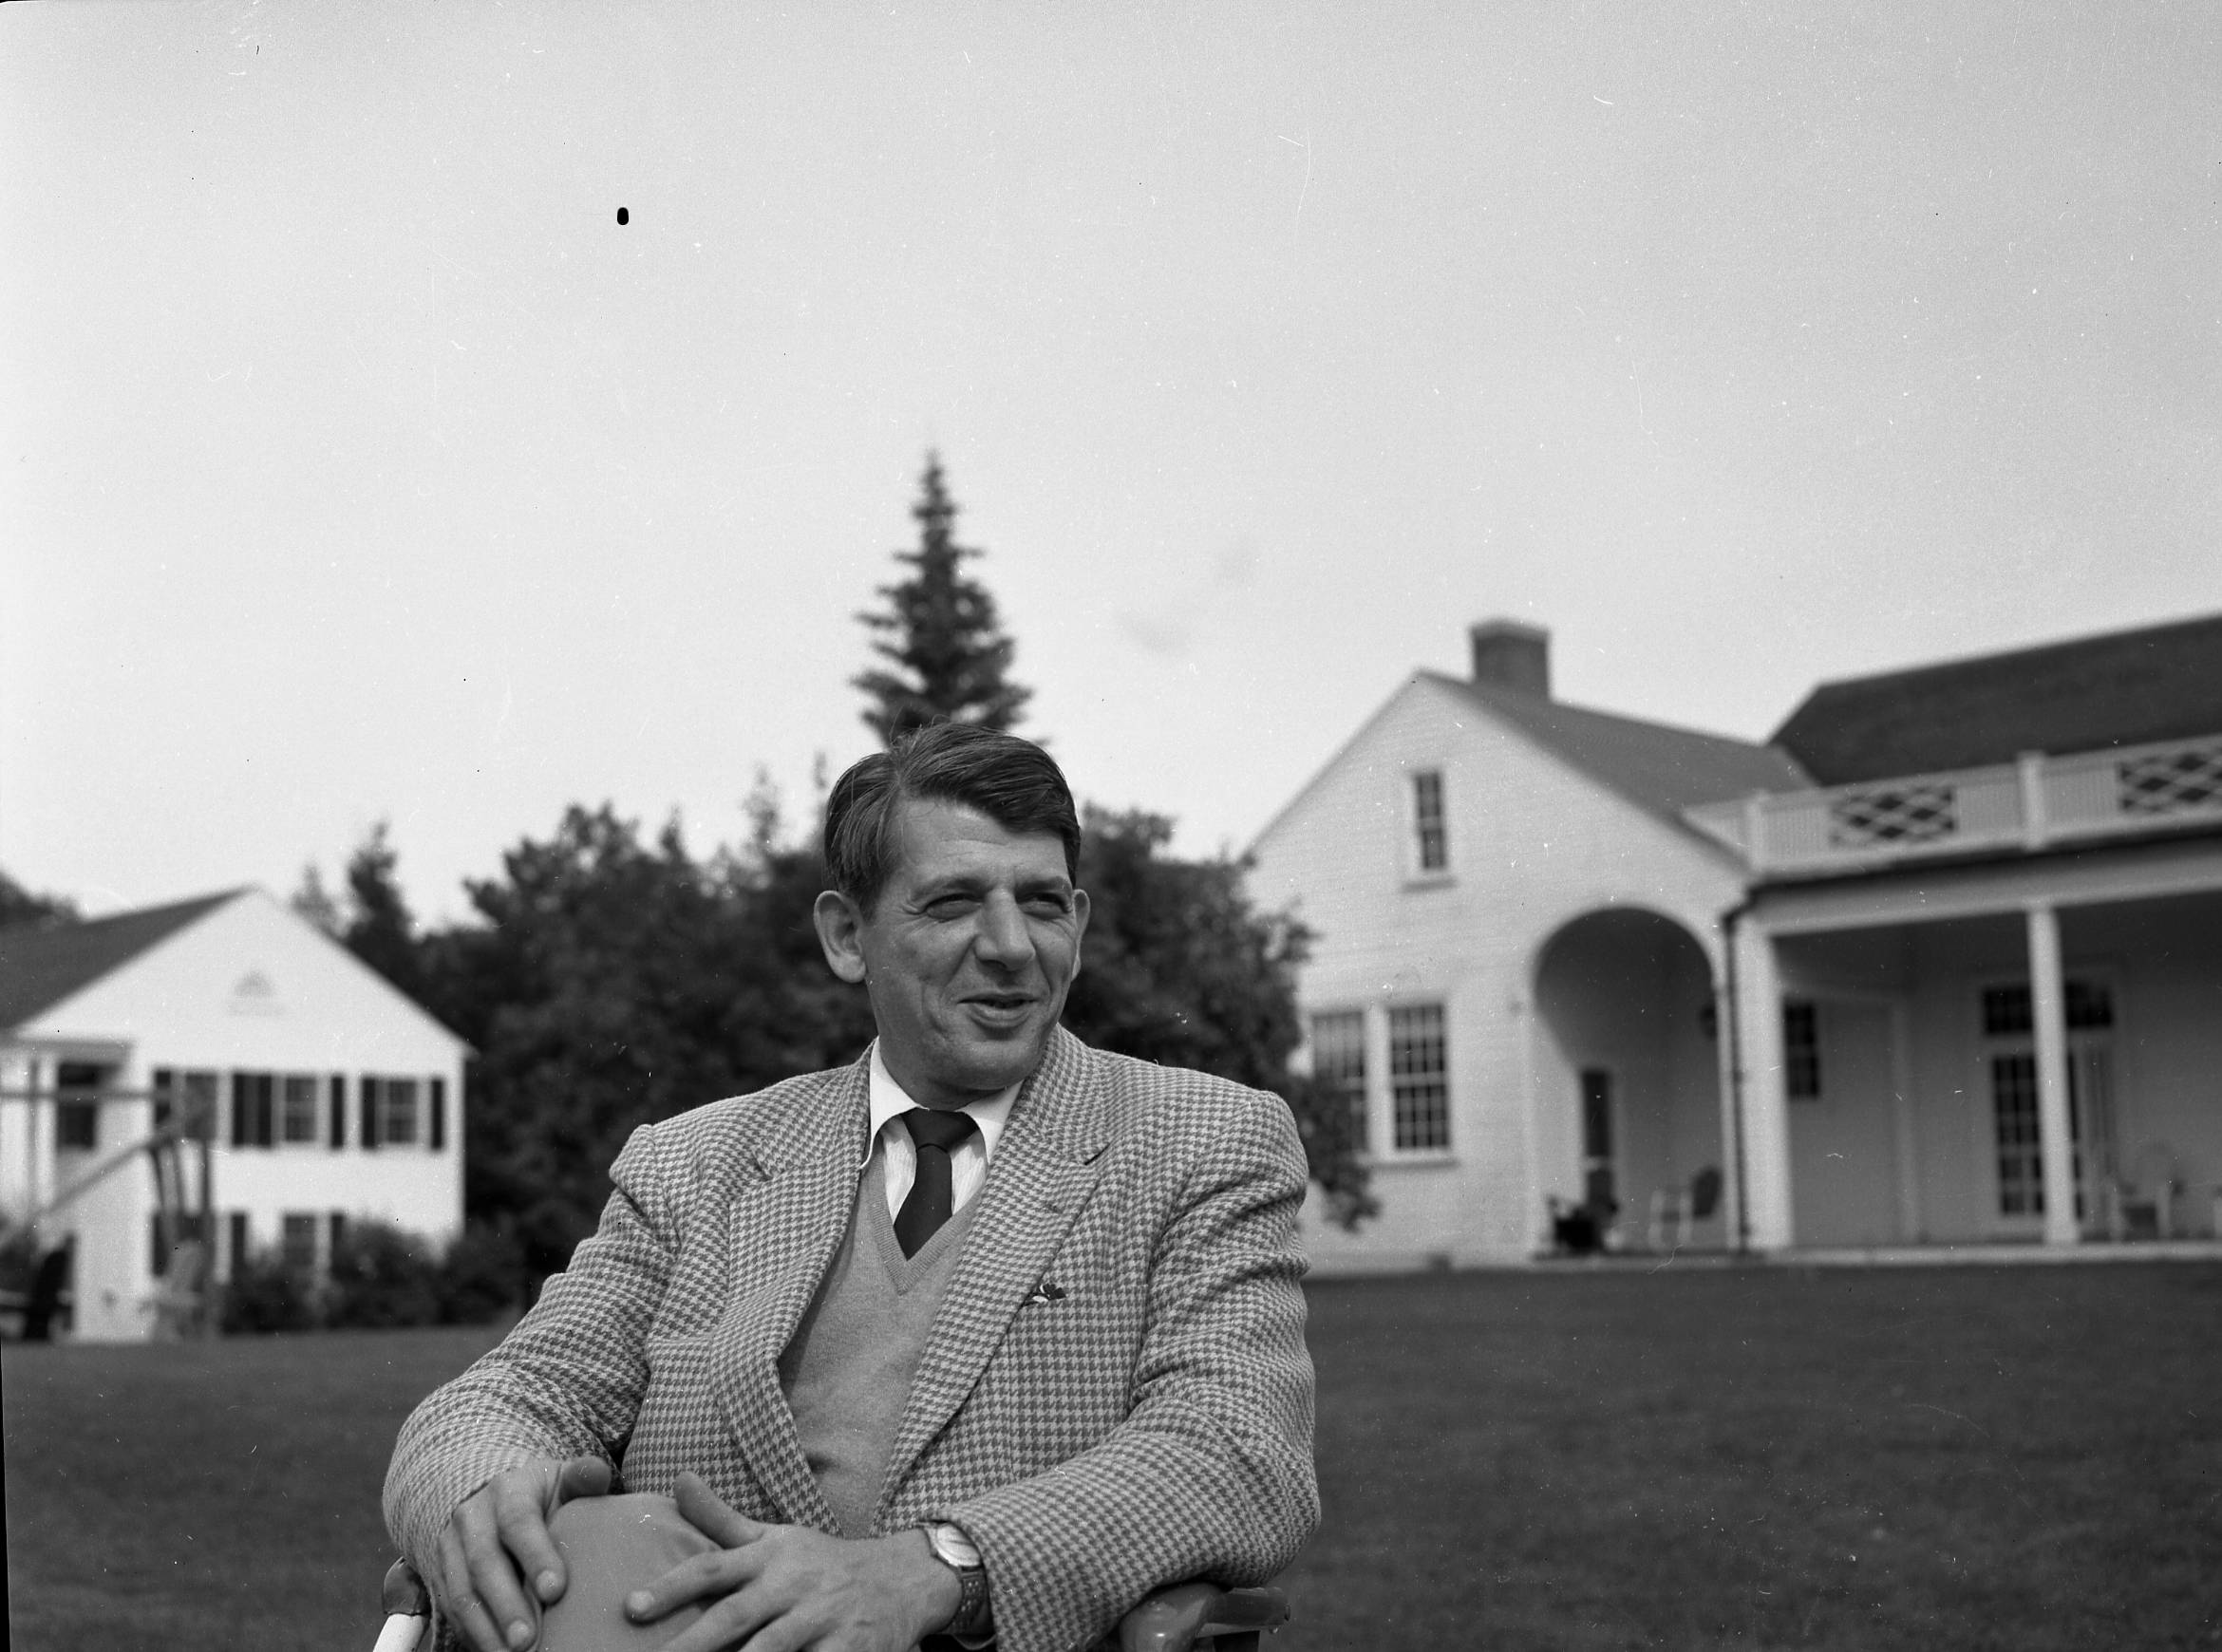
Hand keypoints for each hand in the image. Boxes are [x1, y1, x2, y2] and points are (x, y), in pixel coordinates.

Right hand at [431, 1454, 611, 1651]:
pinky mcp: (441, 1575)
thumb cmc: (545, 1497)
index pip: (518, 1521)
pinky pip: (452, 1610)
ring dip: (485, 1629)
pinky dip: (473, 1635)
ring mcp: (451, 1547)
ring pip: (462, 1592)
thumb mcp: (564, 1481)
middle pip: (484, 1562)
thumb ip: (583, 1478)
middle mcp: (472, 1517)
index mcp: (507, 1490)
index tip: (555, 1591)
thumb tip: (596, 1473)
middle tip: (527, 1640)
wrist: (499, 1501)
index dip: (535, 1555)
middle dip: (506, 1605)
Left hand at [626, 1472, 962, 1651]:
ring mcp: (822, 1619)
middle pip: (735, 1617)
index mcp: (770, 1557)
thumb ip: (721, 1520)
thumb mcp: (775, 1538)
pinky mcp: (849, 1650)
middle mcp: (793, 1585)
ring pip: (771, 1651)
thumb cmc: (822, 1563)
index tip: (632, 1608)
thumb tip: (678, 1479)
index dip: (672, 1587)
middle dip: (693, 1644)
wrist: (903, 1579)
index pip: (713, 1568)